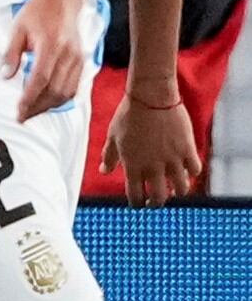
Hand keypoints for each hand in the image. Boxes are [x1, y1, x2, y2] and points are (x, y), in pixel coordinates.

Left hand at [3, 0, 86, 122]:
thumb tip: (5, 76)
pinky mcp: (82, 61)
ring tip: (31, 112)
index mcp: (51, 45)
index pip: (41, 79)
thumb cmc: (37, 13)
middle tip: (22, 116)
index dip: (30, 98)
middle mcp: (68, 54)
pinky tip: (47, 102)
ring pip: (66, 91)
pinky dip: (61, 98)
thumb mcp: (17, 30)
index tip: (19, 111)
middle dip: (38, 107)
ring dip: (49, 106)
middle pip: (55, 90)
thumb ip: (10, 54)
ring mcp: (78, 58)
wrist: (60, 1)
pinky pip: (74, 86)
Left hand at [102, 87, 201, 205]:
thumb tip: (104, 171)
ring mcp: (172, 159)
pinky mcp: (187, 149)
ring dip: (177, 192)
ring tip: (174, 190)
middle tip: (155, 201)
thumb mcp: (113, 136)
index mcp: (132, 165)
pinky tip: (187, 172)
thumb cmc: (128, 115)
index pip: (135, 195)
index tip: (138, 203)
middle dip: (156, 203)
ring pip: (180, 188)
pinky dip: (192, 174)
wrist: (151, 97)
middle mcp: (153, 166)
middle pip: (158, 197)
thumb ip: (109, 156)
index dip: (136, 203)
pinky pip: (195, 170)